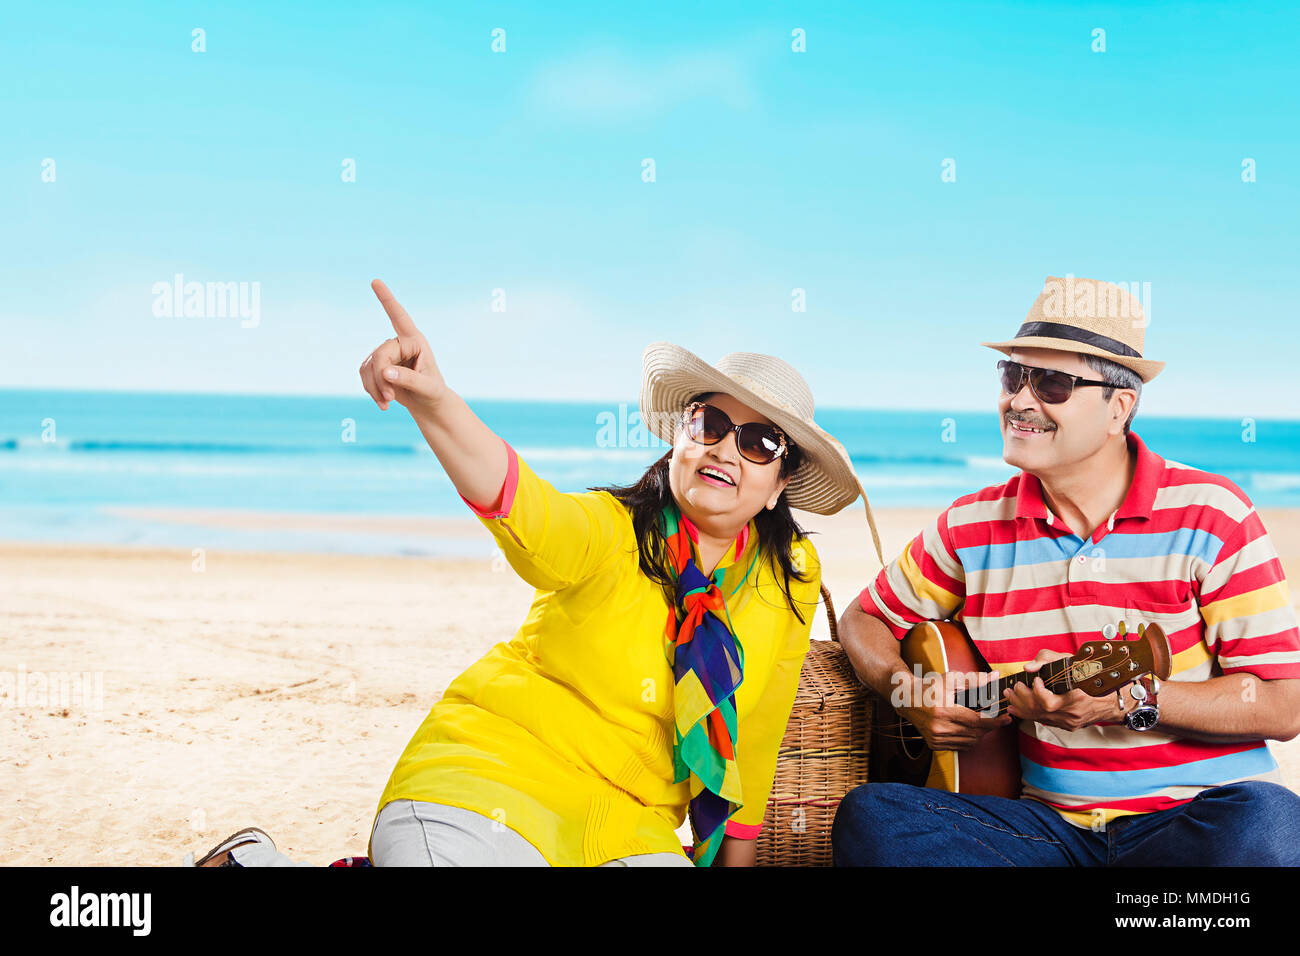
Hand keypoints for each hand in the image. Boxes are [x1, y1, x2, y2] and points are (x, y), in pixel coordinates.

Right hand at [359, 279, 448, 413]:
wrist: (428, 403)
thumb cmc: (433, 393)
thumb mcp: (427, 388)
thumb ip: (409, 379)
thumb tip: (386, 372)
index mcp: (415, 341)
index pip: (399, 317)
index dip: (387, 300)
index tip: (375, 281)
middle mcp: (399, 343)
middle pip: (380, 354)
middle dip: (382, 378)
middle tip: (390, 398)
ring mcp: (385, 353)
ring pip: (369, 366)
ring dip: (375, 387)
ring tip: (388, 403)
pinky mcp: (376, 365)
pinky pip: (364, 374)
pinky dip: (371, 390)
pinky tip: (383, 402)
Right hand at [898, 670, 1011, 751]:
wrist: (907, 699)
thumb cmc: (929, 687)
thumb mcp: (951, 679)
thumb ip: (974, 679)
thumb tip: (995, 676)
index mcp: (943, 711)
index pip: (977, 721)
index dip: (994, 721)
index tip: (1006, 718)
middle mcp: (939, 728)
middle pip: (975, 733)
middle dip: (990, 727)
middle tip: (1000, 719)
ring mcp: (936, 738)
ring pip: (970, 742)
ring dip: (981, 733)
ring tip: (984, 722)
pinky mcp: (934, 744)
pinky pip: (960, 746)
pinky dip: (969, 739)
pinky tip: (970, 729)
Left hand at [1004, 649, 1121, 730]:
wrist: (1110, 699)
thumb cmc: (1091, 676)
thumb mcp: (1071, 661)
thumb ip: (1048, 659)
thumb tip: (1028, 667)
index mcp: (1077, 698)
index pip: (1048, 703)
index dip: (1036, 691)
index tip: (1035, 680)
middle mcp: (1072, 714)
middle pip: (1039, 711)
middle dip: (1021, 698)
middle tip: (1014, 686)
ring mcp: (1069, 722)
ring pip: (1039, 718)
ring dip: (1020, 706)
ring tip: (1010, 695)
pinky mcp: (1067, 726)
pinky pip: (1044, 721)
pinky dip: (1028, 713)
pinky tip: (1016, 707)